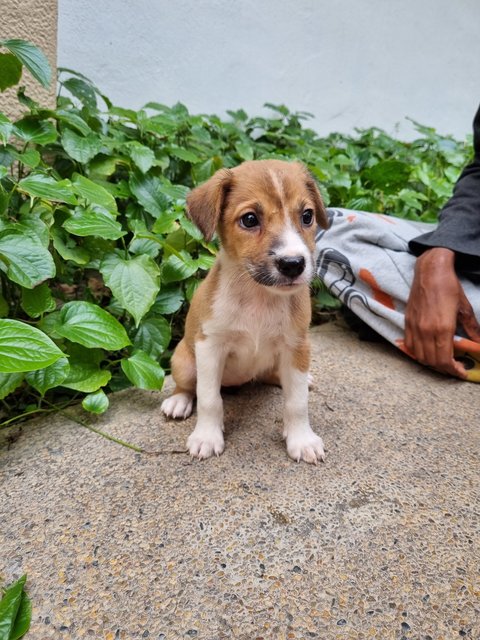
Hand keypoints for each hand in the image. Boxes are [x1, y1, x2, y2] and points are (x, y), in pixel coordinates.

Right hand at [405, 247, 479, 377]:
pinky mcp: (407, 322)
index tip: (462, 372)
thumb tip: (479, 344)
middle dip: (444, 368)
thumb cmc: (449, 287)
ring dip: (431, 362)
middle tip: (455, 367)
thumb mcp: (465, 308)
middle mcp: (425, 331)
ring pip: (419, 356)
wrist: (430, 271)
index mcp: (442, 328)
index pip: (445, 359)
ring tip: (442, 360)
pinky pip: (410, 345)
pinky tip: (427, 350)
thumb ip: (471, 329)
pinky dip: (418, 353)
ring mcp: (414, 327)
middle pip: (432, 361)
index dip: (454, 370)